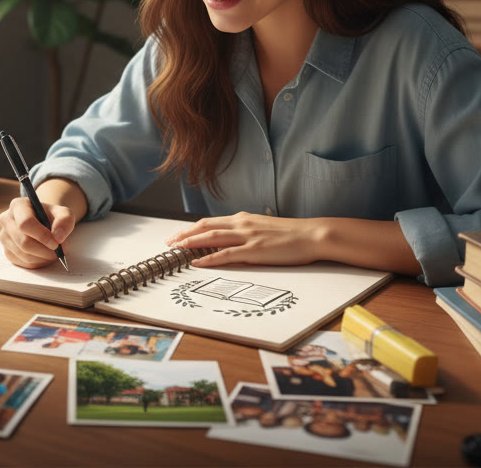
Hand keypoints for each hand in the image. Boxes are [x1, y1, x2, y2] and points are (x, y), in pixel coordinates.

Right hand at [0, 195, 76, 268]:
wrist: (43, 223)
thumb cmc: (52, 217)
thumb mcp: (64, 213)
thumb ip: (65, 221)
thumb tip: (58, 237)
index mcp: (18, 205)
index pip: (26, 223)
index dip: (42, 235)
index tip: (56, 243)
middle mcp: (6, 220)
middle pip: (23, 242)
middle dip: (44, 250)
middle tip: (58, 252)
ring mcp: (4, 237)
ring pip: (23, 254)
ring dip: (42, 258)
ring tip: (53, 253)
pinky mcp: (7, 251)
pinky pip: (22, 262)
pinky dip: (37, 262)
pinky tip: (44, 255)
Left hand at [164, 212, 322, 266]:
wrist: (312, 235)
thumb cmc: (291, 235)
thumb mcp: (263, 229)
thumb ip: (246, 232)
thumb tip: (231, 241)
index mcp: (243, 219)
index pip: (210, 222)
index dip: (190, 229)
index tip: (177, 235)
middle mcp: (242, 224)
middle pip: (204, 227)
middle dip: (183, 234)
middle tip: (168, 243)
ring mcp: (247, 237)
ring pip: (211, 238)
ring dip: (190, 243)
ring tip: (175, 250)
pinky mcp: (255, 250)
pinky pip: (226, 254)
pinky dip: (209, 258)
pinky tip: (197, 262)